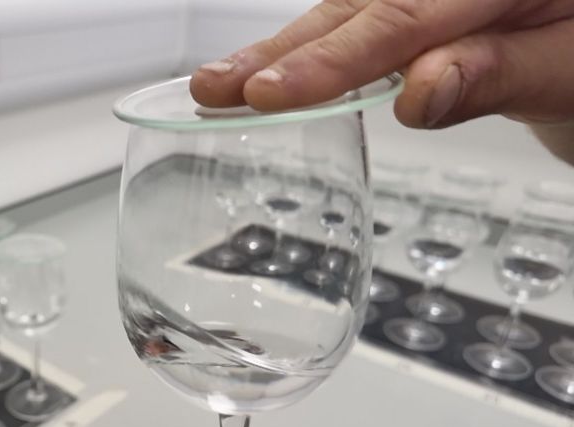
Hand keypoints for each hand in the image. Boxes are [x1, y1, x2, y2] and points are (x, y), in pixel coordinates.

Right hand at [189, 0, 573, 128]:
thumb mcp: (573, 71)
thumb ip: (501, 72)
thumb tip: (420, 91)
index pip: (406, 14)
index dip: (334, 59)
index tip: (274, 91)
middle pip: (359, 6)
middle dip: (283, 52)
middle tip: (215, 89)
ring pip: (344, 12)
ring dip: (278, 54)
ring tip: (217, 86)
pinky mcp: (412, 5)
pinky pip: (354, 20)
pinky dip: (306, 51)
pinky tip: (261, 70)